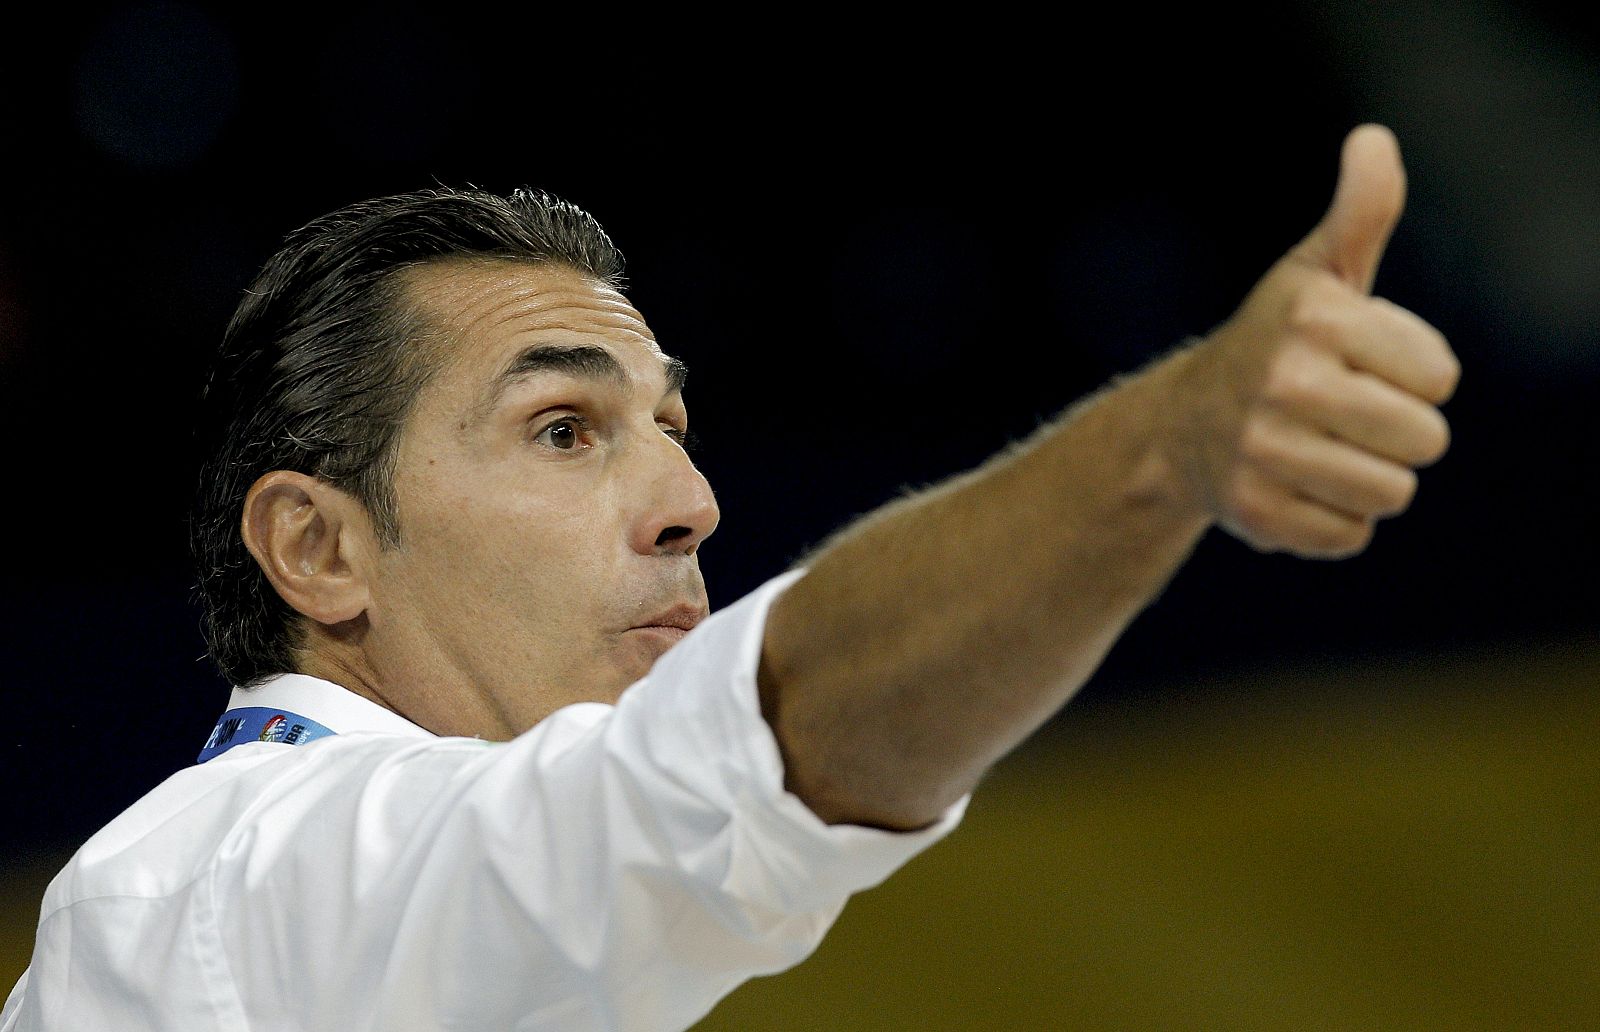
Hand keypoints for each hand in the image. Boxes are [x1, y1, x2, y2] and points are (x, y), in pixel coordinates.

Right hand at [1173, 124, 1460, 558]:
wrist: (1180, 429)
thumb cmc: (1272, 345)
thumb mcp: (1313, 274)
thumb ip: (1360, 211)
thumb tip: (1372, 139)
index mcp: (1314, 320)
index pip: (1441, 377)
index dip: (1413, 376)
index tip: (1360, 364)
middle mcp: (1284, 384)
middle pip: (1424, 440)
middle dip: (1397, 434)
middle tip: (1345, 417)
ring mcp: (1265, 453)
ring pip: (1391, 494)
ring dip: (1368, 480)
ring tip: (1321, 453)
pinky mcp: (1255, 514)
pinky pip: (1351, 536)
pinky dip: (1333, 521)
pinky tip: (1296, 489)